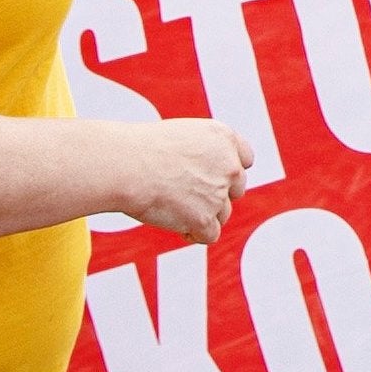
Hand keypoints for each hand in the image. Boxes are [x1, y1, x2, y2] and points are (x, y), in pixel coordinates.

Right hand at [120, 120, 249, 240]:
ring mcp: (218, 193)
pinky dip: (195, 234)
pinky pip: (210, 235)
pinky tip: (177, 226)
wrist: (125, 166)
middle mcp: (229, 165)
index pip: (245, 159)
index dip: (228, 171)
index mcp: (223, 138)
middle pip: (235, 189)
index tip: (212, 177)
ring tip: (172, 207)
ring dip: (202, 215)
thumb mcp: (181, 136)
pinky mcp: (204, 218)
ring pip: (222, 214)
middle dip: (215, 194)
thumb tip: (207, 175)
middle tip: (185, 195)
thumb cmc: (141, 150)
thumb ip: (204, 153)